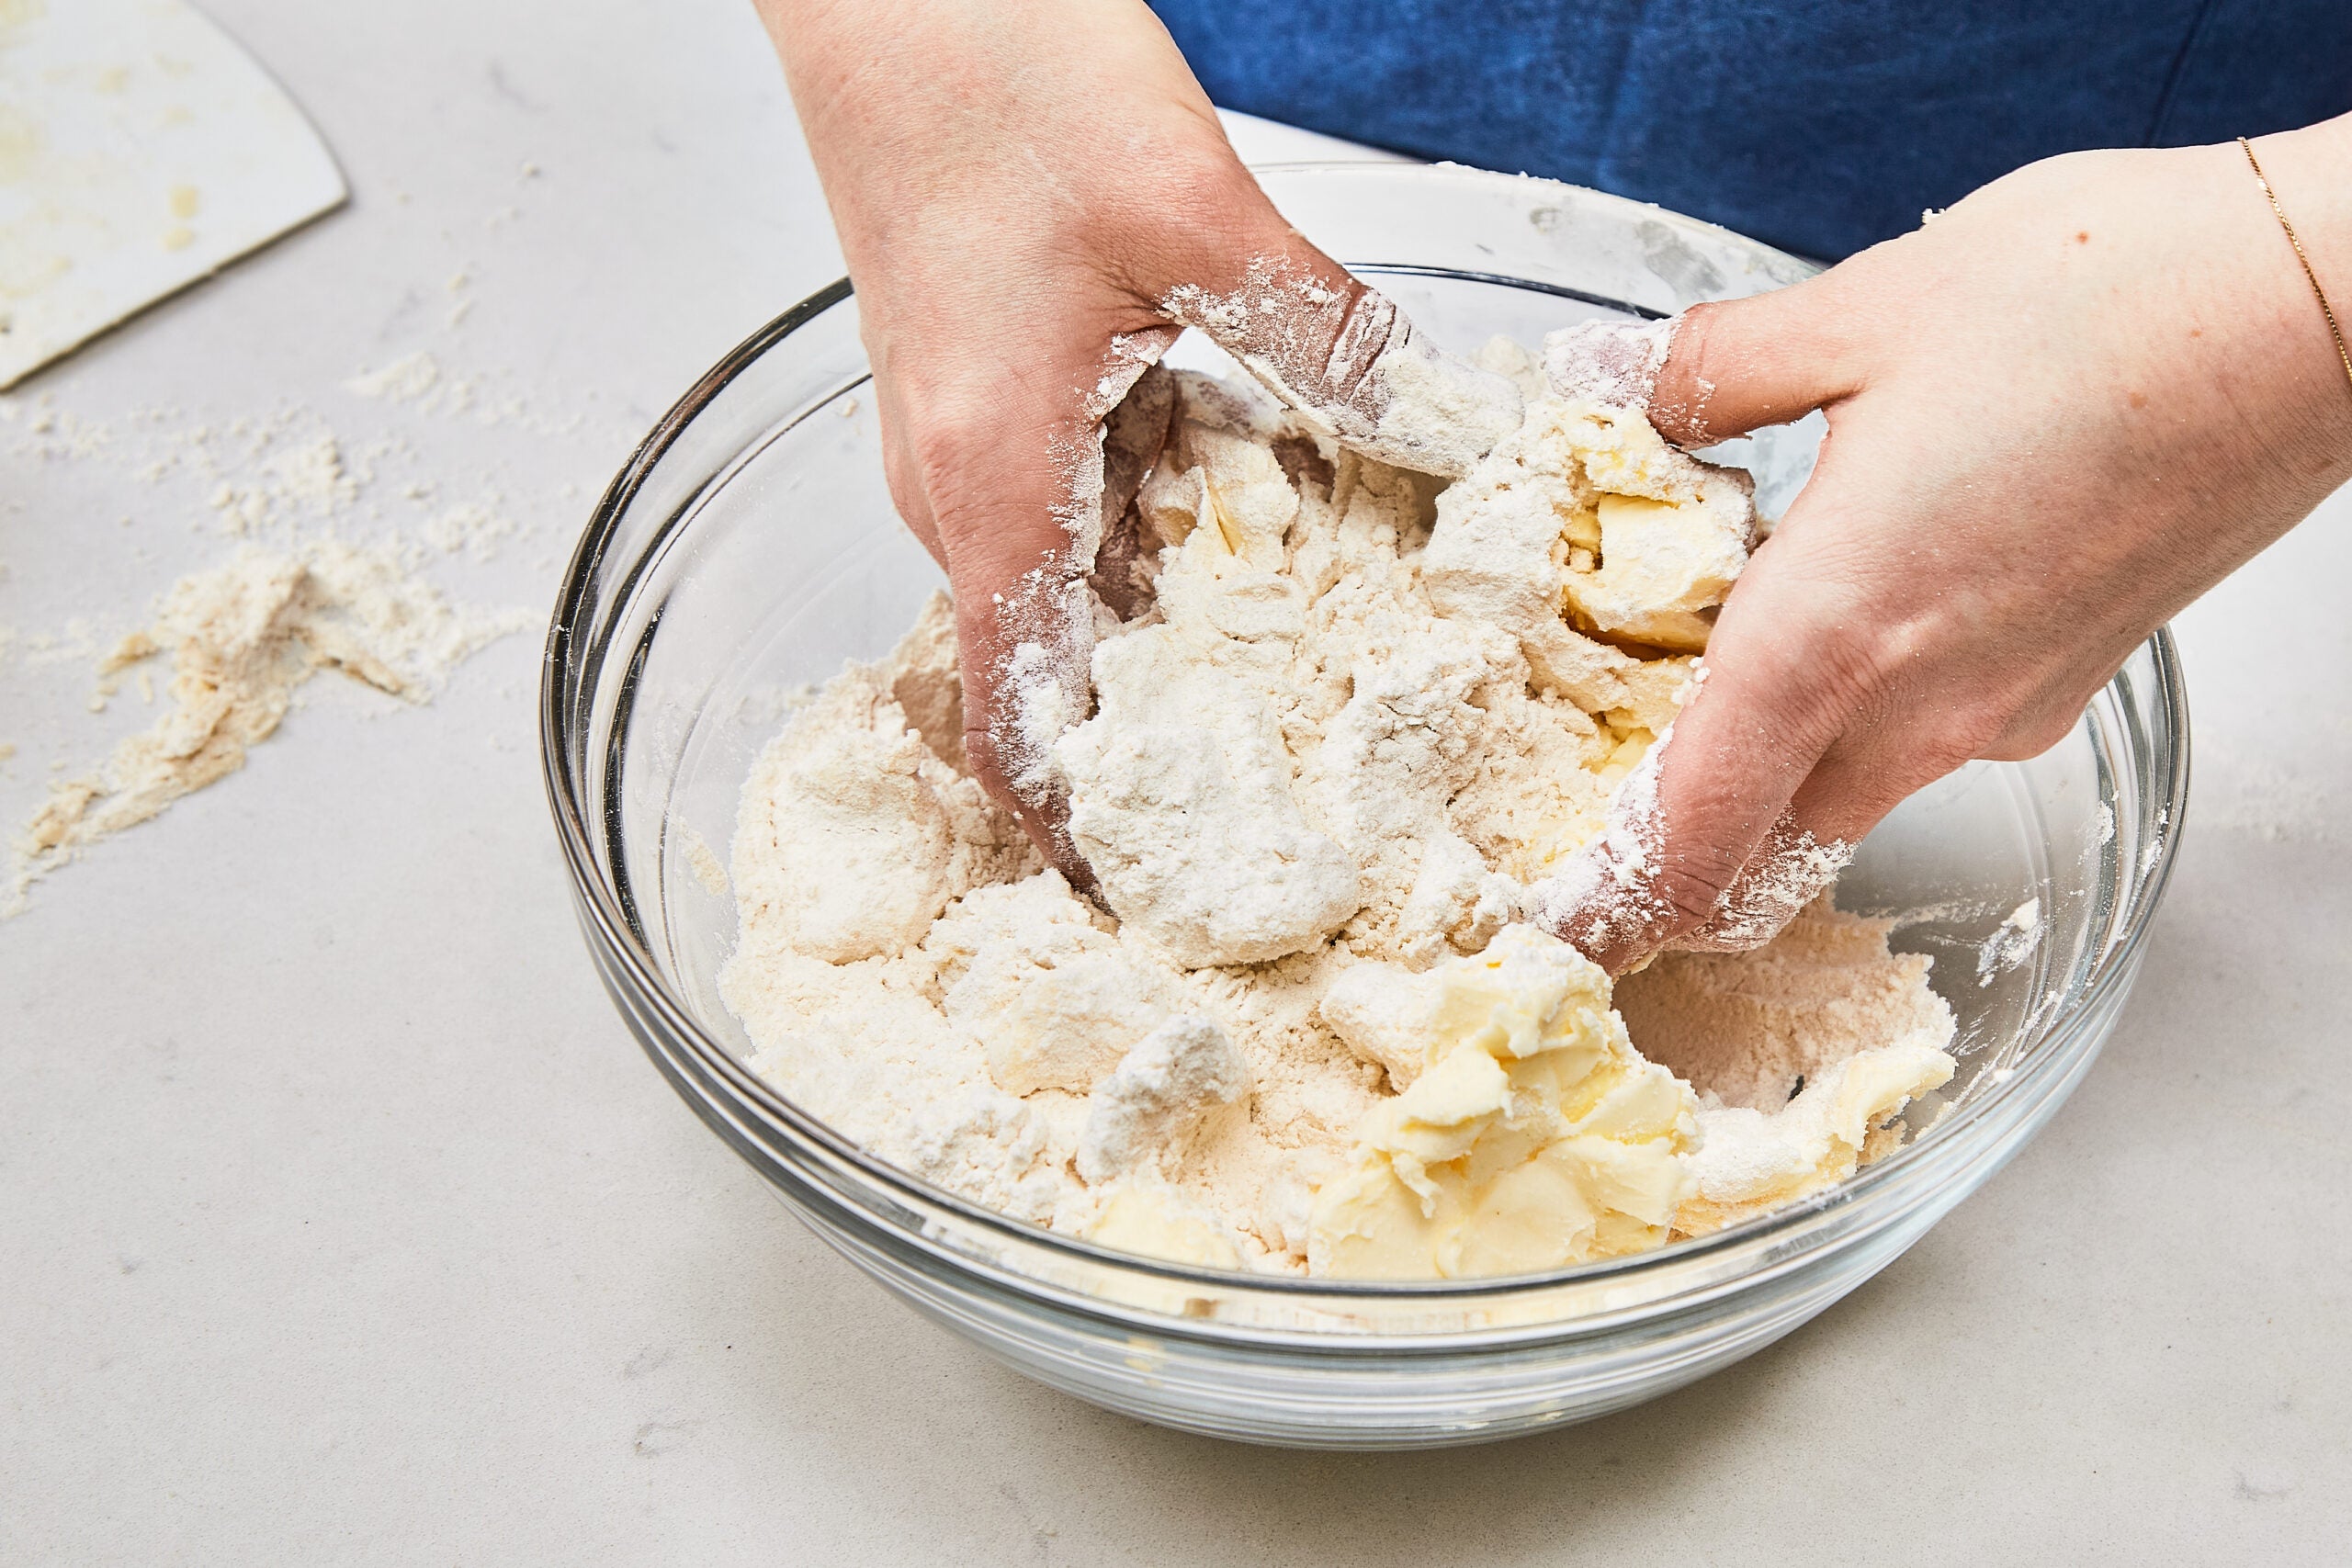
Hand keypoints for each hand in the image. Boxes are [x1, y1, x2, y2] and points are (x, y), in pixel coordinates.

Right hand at [757, 0, 1517, 882]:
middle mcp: (955, 492)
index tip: (1175, 913)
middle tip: (1312, 787)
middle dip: (1174, 741)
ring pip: (1073, 587)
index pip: (1024, 728)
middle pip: (1060, 673)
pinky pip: (1071, 508)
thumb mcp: (1189, 210)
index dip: (1091, 838)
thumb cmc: (986, 76)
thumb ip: (1318, 336)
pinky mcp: (980, 391)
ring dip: (1174, 627)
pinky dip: (1156, 531)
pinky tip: (1255, 498)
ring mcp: (959, 443)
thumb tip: (1435, 428)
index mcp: (990, 488)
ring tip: (1313, 660)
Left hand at [1537, 120, 2351, 972]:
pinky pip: (1929, 738)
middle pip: (1762, 833)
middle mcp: (1919, 705)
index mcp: (1831, 631)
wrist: (2323, 306)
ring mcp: (2006, 708)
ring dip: (1775, 762)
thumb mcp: (1861, 312)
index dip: (1610, 902)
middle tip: (1604, 774)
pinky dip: (1866, 711)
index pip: (1689, 830)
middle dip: (1683, 831)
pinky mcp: (2069, 681)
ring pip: (1848, 788)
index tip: (1556, 933)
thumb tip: (1619, 381)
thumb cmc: (2118, 300)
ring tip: (1717, 667)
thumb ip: (1710, 369)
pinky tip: (1857, 603)